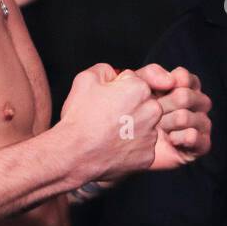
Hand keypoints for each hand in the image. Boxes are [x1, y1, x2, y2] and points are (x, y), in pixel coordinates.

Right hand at [52, 63, 162, 183]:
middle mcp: (152, 111)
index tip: (107, 101)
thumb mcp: (86, 79)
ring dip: (132, 128)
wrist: (74, 154)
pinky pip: (143, 147)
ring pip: (145, 126)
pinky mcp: (148, 156)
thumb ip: (106, 70)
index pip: (134, 83)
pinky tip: (115, 147)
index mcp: (140, 89)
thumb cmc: (80, 118)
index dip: (118, 91)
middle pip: (145, 104)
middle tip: (108, 117)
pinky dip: (132, 147)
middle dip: (131, 108)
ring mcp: (151, 135)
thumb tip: (115, 74)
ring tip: (110, 134)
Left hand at [130, 63, 212, 169]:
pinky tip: (169, 140)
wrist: (132, 144)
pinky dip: (177, 138)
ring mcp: (202, 123)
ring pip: (185, 117)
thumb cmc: (135, 113)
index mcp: (187, 86)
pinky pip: (193, 136)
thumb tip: (171, 79)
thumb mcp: (136, 86)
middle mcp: (198, 103)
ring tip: (156, 129)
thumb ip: (151, 74)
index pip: (184, 77)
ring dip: (165, 124)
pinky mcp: (202, 144)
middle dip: (161, 107)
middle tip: (150, 115)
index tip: (150, 94)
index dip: (164, 87)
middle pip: (184, 96)